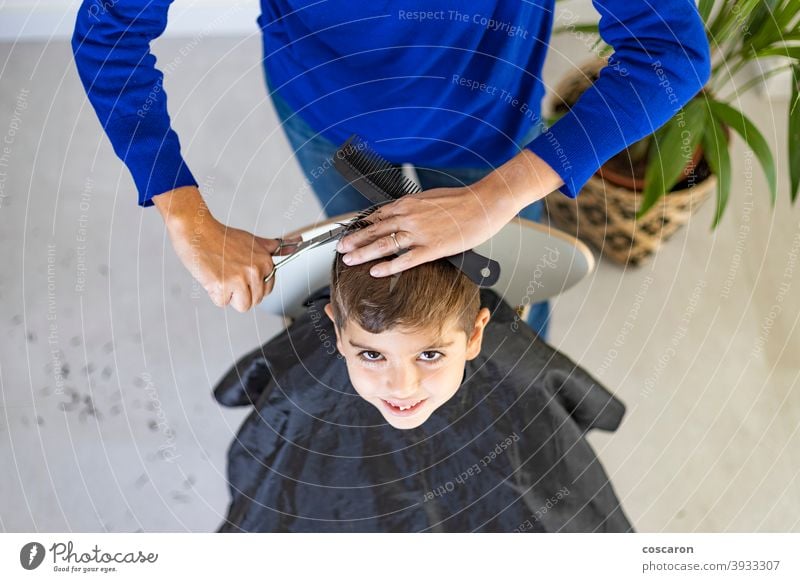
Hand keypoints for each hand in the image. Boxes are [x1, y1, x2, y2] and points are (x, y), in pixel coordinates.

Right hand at [153, 186, 287, 311]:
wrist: (197, 230)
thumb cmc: (222, 237)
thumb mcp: (252, 240)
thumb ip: (273, 247)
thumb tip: (297, 242)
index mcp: (265, 262)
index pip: (267, 289)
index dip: (253, 285)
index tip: (242, 274)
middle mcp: (256, 271)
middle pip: (255, 300)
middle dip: (241, 292)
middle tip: (229, 274)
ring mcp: (240, 279)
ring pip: (243, 306)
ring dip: (230, 296)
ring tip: (223, 277)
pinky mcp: (223, 285)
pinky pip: (222, 303)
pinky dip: (214, 294)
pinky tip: (212, 277)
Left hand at [335, 149, 563, 275]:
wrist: (483, 203)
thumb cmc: (461, 201)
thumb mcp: (431, 198)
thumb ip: (413, 208)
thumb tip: (401, 215)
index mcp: (408, 203)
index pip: (377, 215)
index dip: (360, 225)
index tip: (348, 232)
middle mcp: (409, 216)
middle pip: (374, 229)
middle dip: (354, 240)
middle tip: (340, 249)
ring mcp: (419, 233)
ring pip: (383, 244)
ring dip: (363, 253)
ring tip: (349, 260)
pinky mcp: (432, 248)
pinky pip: (404, 260)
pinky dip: (387, 266)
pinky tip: (375, 271)